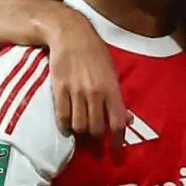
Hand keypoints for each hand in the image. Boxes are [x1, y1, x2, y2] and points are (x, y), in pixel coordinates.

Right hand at [45, 13, 130, 143]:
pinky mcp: (59, 89)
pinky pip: (62, 116)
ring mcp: (76, 92)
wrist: (71, 35)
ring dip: (80, 133)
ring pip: (79, 126)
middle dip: (97, 139)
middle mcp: (95, 93)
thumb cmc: (96, 52)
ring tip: (81, 133)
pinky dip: (65, 126)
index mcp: (111, 88)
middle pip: (96, 128)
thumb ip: (117, 96)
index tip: (117, 151)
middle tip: (95, 142)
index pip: (117, 122)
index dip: (117, 140)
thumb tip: (126, 119)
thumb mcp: (112, 72)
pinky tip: (67, 126)